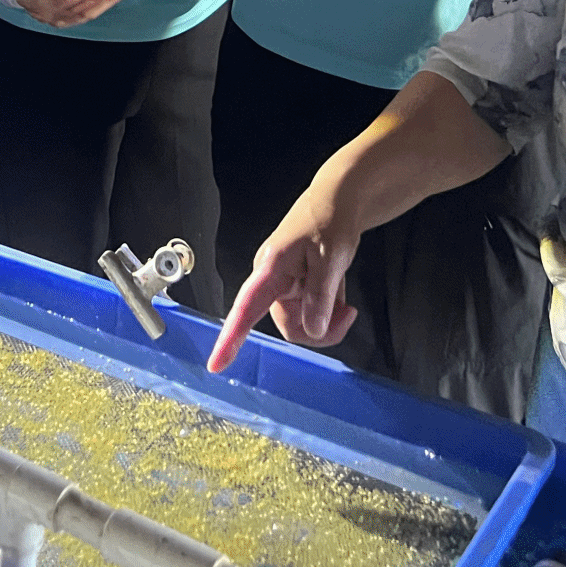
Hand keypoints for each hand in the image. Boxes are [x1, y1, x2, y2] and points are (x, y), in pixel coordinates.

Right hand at [10, 0, 131, 28]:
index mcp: (32, 1)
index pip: (50, 4)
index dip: (63, 0)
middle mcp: (46, 14)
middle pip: (74, 11)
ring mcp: (61, 16)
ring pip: (86, 12)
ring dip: (106, 1)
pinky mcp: (73, 13)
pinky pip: (92, 9)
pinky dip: (107, 0)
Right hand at [207, 182, 359, 371]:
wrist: (338, 202)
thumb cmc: (329, 221)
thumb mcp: (331, 259)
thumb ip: (319, 296)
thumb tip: (312, 331)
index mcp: (270, 269)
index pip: (245, 309)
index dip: (230, 339)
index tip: (217, 364)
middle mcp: (270, 281)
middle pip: (290, 326)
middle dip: (320, 328)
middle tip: (349, 312)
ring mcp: (283, 286)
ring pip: (302, 323)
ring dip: (327, 318)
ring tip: (343, 294)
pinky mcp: (295, 288)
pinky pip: (309, 313)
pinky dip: (328, 310)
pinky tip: (337, 289)